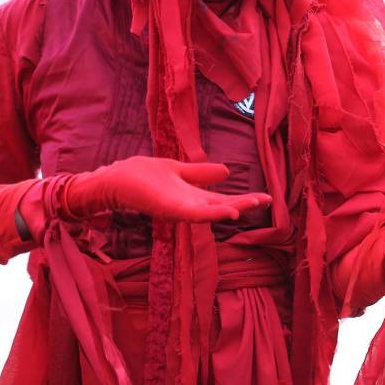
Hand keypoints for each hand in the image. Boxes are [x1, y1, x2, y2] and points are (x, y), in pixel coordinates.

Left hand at [63, 156, 272, 222]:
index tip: (268, 197)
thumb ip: (201, 173)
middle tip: (268, 201)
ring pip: (212, 211)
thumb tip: (227, 171)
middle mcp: (190, 205)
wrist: (115, 179)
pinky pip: (195, 213)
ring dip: (233, 209)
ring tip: (252, 205)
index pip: (225, 199)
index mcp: (194, 196)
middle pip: (223, 206)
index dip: (245, 198)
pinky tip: (229, 212)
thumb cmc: (143, 177)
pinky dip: (213, 214)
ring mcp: (180, 208)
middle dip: (245, 204)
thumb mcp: (180, 171)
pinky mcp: (170, 209)